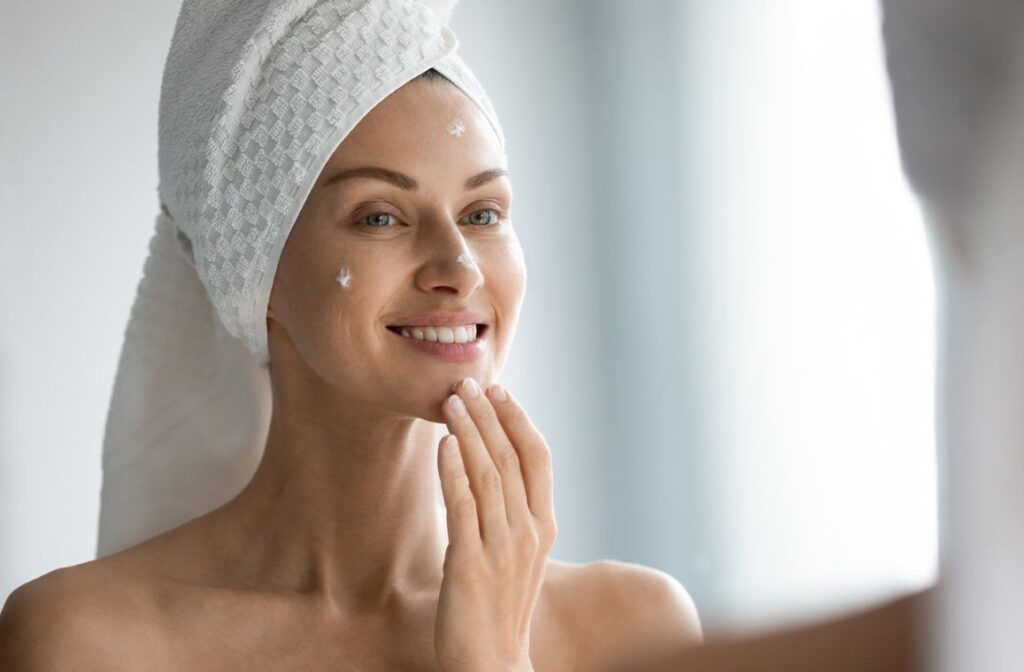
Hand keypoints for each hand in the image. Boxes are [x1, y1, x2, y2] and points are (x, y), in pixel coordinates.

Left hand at [433, 377, 556, 671]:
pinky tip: (444, 444)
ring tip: (450, 401)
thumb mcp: (518, 556)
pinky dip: (453, 471)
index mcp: (544, 526)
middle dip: (487, 416)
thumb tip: (492, 469)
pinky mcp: (472, 565)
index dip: (518, 420)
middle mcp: (529, 532)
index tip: (499, 391)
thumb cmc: (500, 609)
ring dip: (468, 432)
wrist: (492, 665)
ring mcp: (502, 548)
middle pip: (510, 458)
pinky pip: (463, 507)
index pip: (538, 458)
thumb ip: (513, 514)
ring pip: (488, 475)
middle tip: (467, 383)